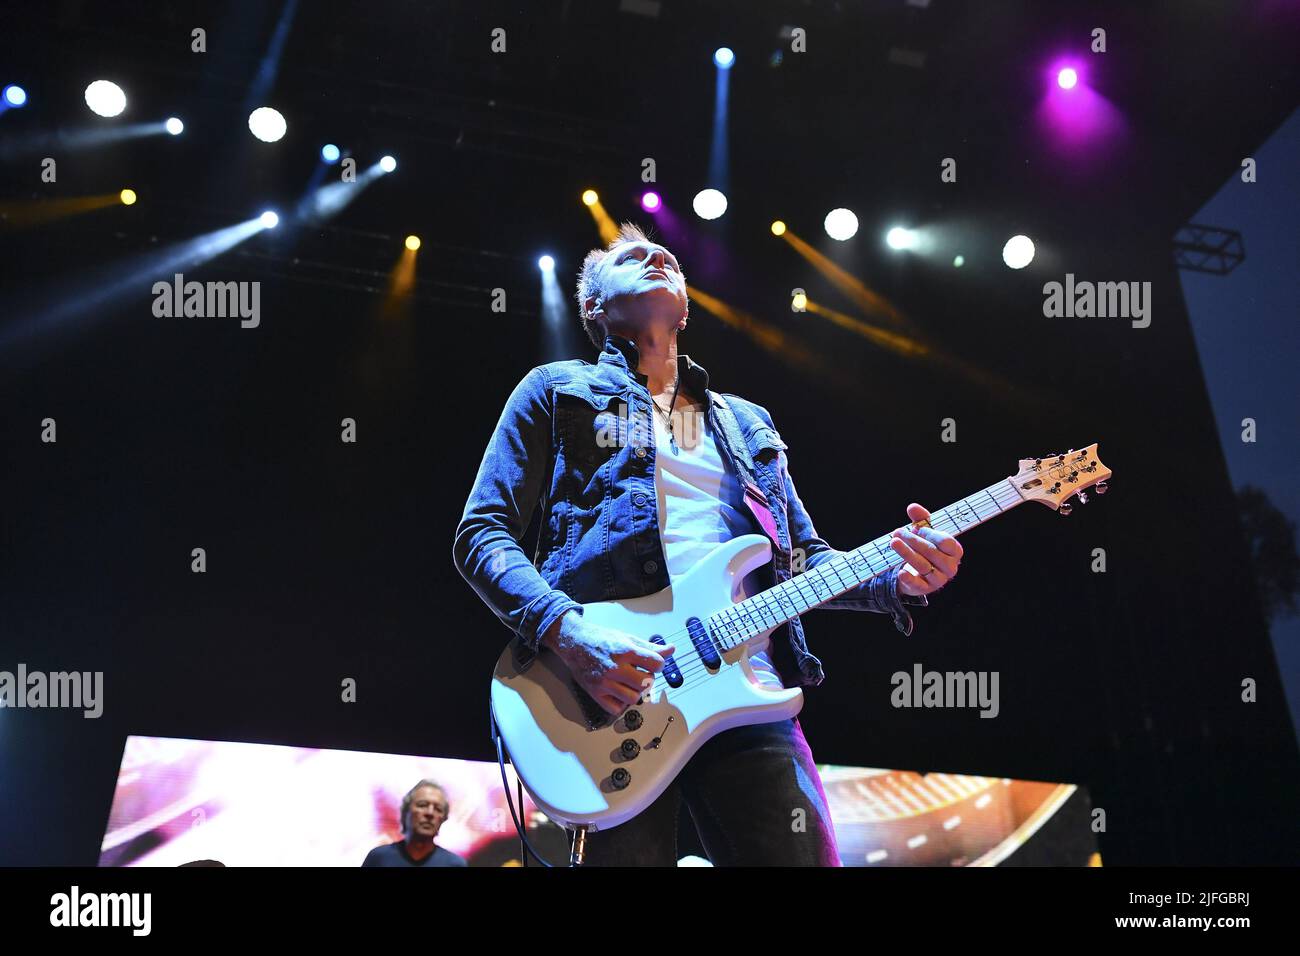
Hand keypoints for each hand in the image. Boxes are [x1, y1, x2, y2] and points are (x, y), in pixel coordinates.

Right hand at [543, 611, 675, 715]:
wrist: (574, 642)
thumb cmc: (600, 639)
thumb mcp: (627, 638)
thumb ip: (650, 647)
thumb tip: (671, 649)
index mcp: (625, 651)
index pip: (657, 664)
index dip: (659, 665)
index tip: (654, 664)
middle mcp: (615, 667)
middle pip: (646, 683)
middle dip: (648, 680)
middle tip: (641, 675)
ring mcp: (604, 682)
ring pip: (633, 698)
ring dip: (635, 693)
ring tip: (630, 684)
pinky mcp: (595, 692)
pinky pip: (616, 709)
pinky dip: (621, 704)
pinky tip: (619, 693)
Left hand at [889, 503, 962, 596]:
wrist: (921, 572)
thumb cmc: (927, 548)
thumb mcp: (926, 533)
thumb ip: (921, 519)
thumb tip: (912, 507)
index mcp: (954, 551)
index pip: (946, 542)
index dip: (930, 534)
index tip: (916, 527)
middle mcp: (950, 566)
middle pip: (931, 552)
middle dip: (913, 541)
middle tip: (897, 532)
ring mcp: (939, 579)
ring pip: (922, 566)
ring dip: (906, 553)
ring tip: (893, 543)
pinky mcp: (925, 589)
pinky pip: (918, 584)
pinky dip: (909, 578)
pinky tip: (900, 572)